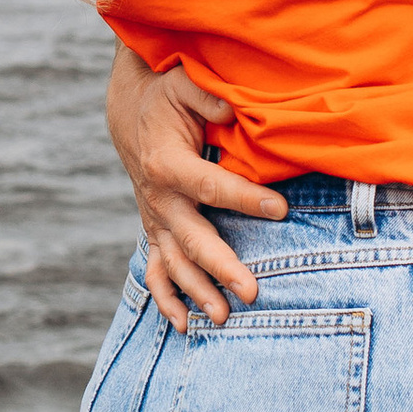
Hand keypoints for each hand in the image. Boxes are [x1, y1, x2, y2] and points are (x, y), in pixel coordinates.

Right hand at [105, 44, 286, 328]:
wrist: (131, 117)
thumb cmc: (168, 98)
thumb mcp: (184, 85)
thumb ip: (206, 97)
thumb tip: (233, 109)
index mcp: (168, 164)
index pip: (212, 186)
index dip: (246, 198)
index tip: (281, 208)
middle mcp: (159, 199)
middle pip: (194, 239)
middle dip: (223, 267)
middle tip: (252, 292)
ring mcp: (156, 221)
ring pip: (176, 264)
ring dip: (198, 293)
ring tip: (224, 319)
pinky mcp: (156, 232)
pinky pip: (157, 272)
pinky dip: (167, 300)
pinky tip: (184, 326)